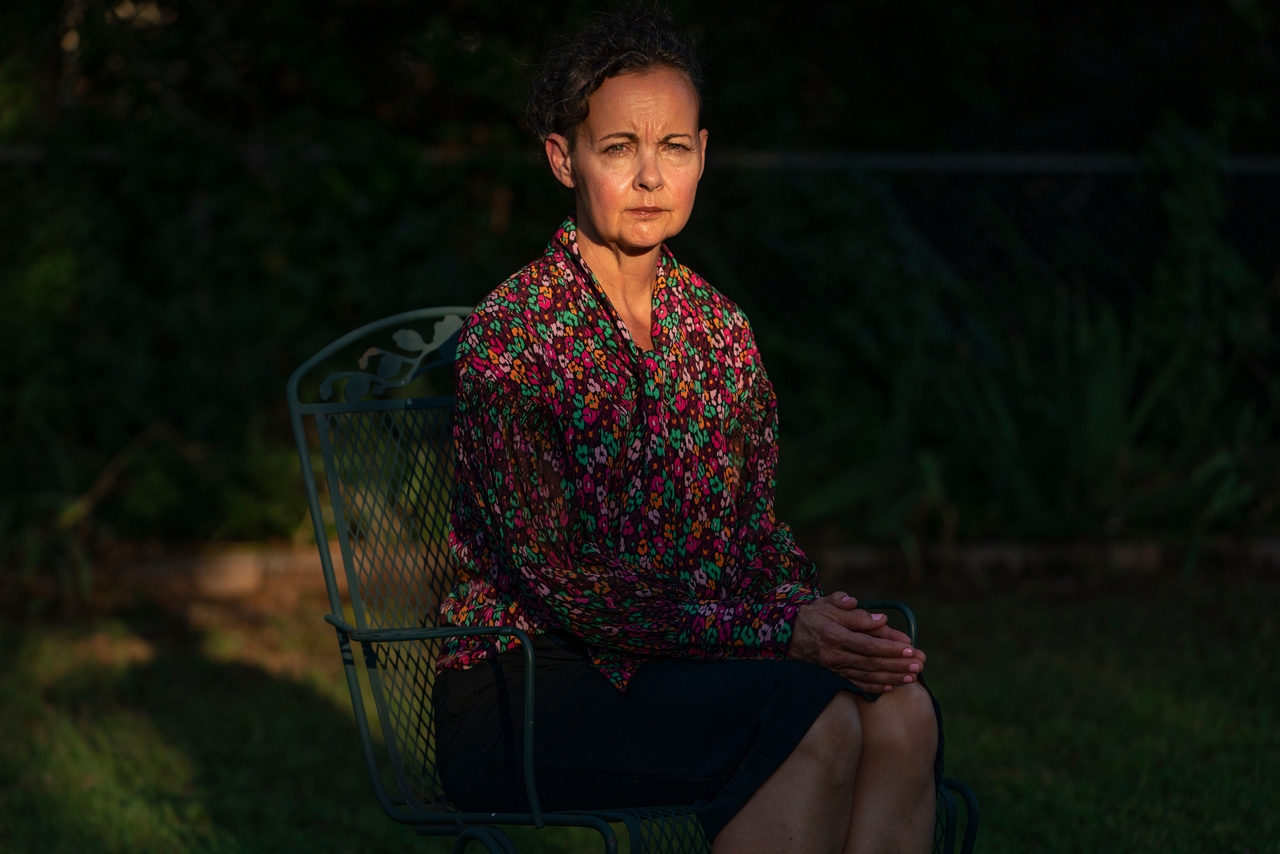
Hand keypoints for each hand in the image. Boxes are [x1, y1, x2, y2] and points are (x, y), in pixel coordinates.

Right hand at [788, 592, 927, 693]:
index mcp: (834, 634)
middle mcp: (834, 655)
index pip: (867, 644)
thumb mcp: (828, 604)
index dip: (890, 648)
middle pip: (872, 663)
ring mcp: (833, 669)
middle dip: (898, 664)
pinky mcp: (833, 677)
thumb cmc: (813, 615)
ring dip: (892, 677)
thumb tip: (880, 619)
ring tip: (913, 675)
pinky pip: (857, 684)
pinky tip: (893, 685)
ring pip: (867, 676)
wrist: (786, 633)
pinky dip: (876, 687)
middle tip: (920, 663)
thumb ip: (853, 611)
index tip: (911, 647)